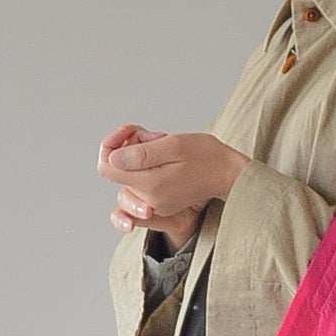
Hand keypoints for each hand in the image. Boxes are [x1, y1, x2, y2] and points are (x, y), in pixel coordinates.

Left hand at [99, 125, 248, 246]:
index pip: (106, 166)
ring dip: (141, 155)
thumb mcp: (173, 145)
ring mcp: (155, 203)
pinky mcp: (162, 203)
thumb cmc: (207, 156)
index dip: (111, 145)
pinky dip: (150, 166)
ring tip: (164, 146)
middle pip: (119, 169)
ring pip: (131, 174)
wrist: (229, 174)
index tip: (128, 132)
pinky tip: (167, 158)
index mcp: (149, 185)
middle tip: (156, 137)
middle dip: (131, 147)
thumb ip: (140, 154)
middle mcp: (149, 199)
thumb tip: (113, 158)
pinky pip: (144, 181)